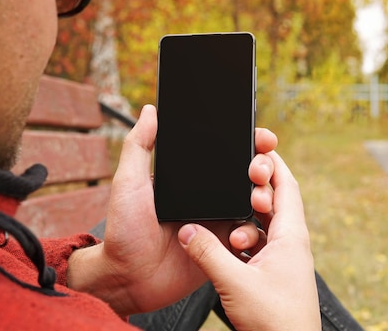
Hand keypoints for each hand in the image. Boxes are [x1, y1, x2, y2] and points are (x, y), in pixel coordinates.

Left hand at [66, 104, 277, 316]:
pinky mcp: (223, 248)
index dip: (248, 142)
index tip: (261, 136)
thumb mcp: (128, 181)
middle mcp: (210, 195)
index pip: (226, 152)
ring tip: (257, 200)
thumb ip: (139, 145)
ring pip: (255, 203)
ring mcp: (218, 221)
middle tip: (259, 170)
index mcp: (192, 177)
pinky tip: (240, 233)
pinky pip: (248, 236)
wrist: (128, 278)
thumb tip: (150, 109)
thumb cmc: (123, 230)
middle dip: (264, 167)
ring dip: (264, 197)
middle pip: (248, 174)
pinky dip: (251, 233)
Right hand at [178, 150, 320, 330]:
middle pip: (276, 201)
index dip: (273, 164)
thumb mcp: (235, 282)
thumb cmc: (276, 323)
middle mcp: (292, 243)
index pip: (286, 185)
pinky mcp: (276, 273)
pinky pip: (260, 245)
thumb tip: (188, 230)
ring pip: (265, 225)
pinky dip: (244, 241)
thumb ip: (208, 253)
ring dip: (246, 222)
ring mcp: (285, 259)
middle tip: (237, 183)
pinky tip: (229, 250)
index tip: (256, 148)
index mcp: (292, 236)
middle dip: (255, 190)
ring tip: (230, 234)